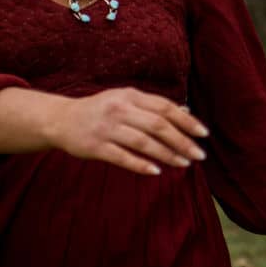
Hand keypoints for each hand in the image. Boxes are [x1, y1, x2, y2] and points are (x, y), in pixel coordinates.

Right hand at [48, 87, 207, 174]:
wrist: (61, 120)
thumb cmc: (100, 110)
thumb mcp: (125, 100)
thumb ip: (152, 106)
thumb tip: (186, 111)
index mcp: (130, 96)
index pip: (164, 107)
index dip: (186, 120)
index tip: (204, 134)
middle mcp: (119, 109)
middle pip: (157, 125)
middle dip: (182, 141)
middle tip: (199, 154)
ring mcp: (107, 128)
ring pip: (143, 142)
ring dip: (166, 154)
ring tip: (184, 163)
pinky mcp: (95, 146)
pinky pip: (122, 157)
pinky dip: (140, 164)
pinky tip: (157, 171)